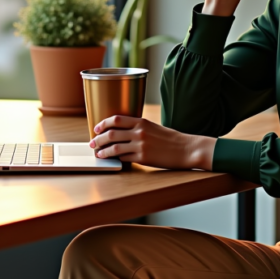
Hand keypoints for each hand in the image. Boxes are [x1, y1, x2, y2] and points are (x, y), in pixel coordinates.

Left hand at [89, 115, 215, 169]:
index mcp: (142, 121)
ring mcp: (141, 145)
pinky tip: (110, 159)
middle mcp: (140, 131)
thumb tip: (124, 132)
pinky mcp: (144, 158)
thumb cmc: (172, 139)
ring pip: (114, 146)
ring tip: (98, 153)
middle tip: (92, 142)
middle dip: (98, 138)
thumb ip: (139, 128)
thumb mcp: (154, 127)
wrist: (187, 149)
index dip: (103, 123)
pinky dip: (114, 158)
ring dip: (103, 150)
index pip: (117, 119)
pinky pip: (124, 157)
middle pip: (111, 133)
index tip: (96, 128)